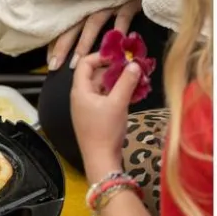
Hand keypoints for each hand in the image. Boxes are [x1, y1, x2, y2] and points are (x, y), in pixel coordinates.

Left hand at [47, 0, 143, 71]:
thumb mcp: (105, 1)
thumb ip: (92, 20)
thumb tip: (84, 47)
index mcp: (86, 5)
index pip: (65, 25)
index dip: (55, 43)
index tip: (49, 61)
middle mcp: (93, 3)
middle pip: (73, 26)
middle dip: (62, 46)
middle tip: (54, 65)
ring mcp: (110, 2)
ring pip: (92, 23)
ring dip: (84, 43)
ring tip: (77, 61)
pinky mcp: (128, 0)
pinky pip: (122, 16)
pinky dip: (118, 29)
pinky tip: (115, 44)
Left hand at [70, 51, 142, 180]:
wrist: (100, 160)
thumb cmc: (105, 130)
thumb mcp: (118, 103)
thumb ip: (126, 82)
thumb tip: (134, 64)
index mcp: (80, 90)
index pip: (85, 63)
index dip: (100, 56)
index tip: (118, 55)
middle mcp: (81, 96)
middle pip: (95, 74)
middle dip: (113, 69)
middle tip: (132, 66)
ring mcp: (87, 107)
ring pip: (102, 87)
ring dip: (117, 82)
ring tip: (136, 79)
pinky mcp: (95, 116)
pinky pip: (105, 98)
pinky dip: (117, 93)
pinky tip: (132, 94)